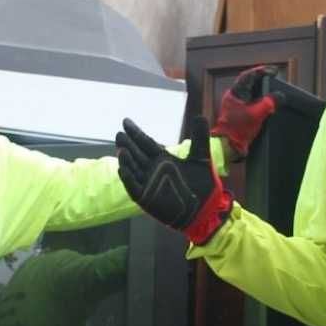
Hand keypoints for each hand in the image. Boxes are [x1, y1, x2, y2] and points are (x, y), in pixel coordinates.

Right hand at [116, 116, 232, 244]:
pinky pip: (134, 187)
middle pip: (137, 154)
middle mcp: (153, 170)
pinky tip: (122, 168)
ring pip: (133, 169)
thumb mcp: (201, 158)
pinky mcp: (147, 198)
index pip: (146, 143)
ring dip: (126, 159)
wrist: (206, 209)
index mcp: (163, 159)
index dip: (136, 133)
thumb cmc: (203, 185)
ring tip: (121, 148)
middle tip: (120, 133)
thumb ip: (199, 138)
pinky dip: (128, 178)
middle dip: (128, 144)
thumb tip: (199, 116)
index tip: (126, 121)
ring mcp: (148, 184)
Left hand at [211, 64, 277, 157]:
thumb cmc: (238, 129)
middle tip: (274, 78)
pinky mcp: (240, 114)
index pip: (248, 76)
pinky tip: (268, 103)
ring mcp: (236, 106)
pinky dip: (260, 100)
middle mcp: (234, 97)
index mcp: (235, 94)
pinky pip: (252, 102)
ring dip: (262, 90)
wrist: (229, 146)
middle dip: (262, 79)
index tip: (273, 71)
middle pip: (249, 83)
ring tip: (273, 89)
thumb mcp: (257, 114)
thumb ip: (269, 103)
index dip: (261, 71)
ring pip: (251, 93)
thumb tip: (280, 96)